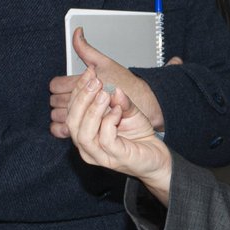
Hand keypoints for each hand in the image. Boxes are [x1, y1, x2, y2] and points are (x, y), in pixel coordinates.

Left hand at [48, 28, 178, 137]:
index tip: (67, 87)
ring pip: (59, 116)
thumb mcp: (106, 63)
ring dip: (63, 114)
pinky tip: (72, 124)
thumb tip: (76, 32)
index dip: (60, 86)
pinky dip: (64, 129)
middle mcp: (82, 100)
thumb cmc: (128, 84)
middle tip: (72, 98)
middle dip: (61, 99)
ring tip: (74, 110)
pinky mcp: (88, 129)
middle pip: (55, 101)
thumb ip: (86, 48)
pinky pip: (63, 131)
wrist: (146, 106)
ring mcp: (84, 117)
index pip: (56, 85)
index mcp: (82, 82)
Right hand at [66, 69, 173, 202]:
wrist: (157, 156)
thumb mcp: (127, 110)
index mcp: (85, 132)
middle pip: (72, 121)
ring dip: (92, 110)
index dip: (79, 89)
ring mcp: (100, 155)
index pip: (72, 110)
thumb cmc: (139, 136)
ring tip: (104, 94)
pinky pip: (105, 139)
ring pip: (83, 133)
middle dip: (82, 97)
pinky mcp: (115, 158)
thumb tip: (111, 87)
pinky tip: (118, 111)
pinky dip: (109, 122)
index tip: (90, 72)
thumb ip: (119, 99)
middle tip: (95, 81)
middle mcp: (88, 146)